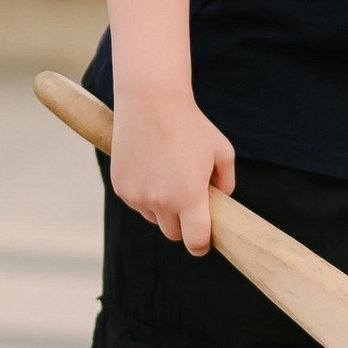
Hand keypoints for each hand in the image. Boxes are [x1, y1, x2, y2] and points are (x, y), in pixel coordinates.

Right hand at [111, 87, 235, 252]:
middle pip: (173, 234)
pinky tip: (152, 170)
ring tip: (170, 178)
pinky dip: (145, 196)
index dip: (201, 245)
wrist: (151, 101)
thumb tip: (222, 200)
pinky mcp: (120, 187)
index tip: (204, 242)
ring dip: (163, 209)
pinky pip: (137, 204)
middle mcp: (160, 202)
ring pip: (154, 219)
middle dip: (183, 224)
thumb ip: (227, 182)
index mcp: (189, 197)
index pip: (195, 242)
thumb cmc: (191, 125)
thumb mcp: (222, 151)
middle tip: (190, 202)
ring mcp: (137, 196)